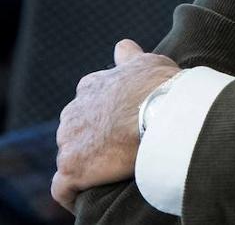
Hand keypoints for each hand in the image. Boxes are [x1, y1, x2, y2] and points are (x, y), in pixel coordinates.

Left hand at [52, 40, 180, 210]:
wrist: (162, 113)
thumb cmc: (160, 87)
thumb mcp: (148, 62)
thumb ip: (130, 57)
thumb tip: (122, 47)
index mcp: (91, 87)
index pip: (89, 100)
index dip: (105, 113)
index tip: (121, 122)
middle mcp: (73, 111)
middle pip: (76, 129)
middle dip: (93, 138)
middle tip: (120, 148)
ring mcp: (69, 141)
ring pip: (71, 156)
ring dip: (86, 164)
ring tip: (110, 172)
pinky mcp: (72, 169)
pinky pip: (63, 187)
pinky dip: (72, 192)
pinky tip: (85, 195)